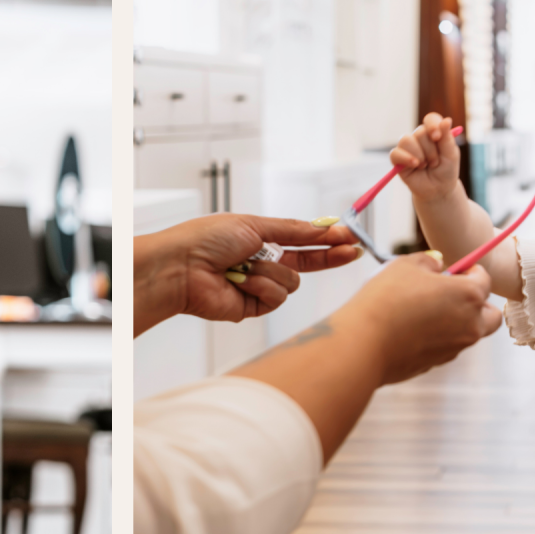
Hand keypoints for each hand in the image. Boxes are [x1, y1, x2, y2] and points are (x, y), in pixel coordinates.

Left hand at [135, 214, 363, 333]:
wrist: (182, 267)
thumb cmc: (207, 240)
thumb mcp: (255, 225)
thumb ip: (292, 231)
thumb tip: (321, 228)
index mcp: (260, 240)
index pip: (302, 242)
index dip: (326, 241)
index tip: (350, 238)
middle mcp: (261, 264)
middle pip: (306, 264)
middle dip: (328, 257)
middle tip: (352, 252)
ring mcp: (258, 288)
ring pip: (292, 282)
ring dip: (271, 271)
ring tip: (244, 267)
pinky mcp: (253, 308)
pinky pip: (276, 297)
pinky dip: (261, 287)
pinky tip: (240, 282)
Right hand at [348, 253, 503, 385]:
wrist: (363, 342)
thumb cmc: (386, 299)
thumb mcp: (406, 265)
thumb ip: (429, 262)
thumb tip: (437, 266)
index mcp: (470, 295)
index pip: (485, 279)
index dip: (470, 270)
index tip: (456, 269)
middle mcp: (470, 324)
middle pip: (490, 315)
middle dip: (478, 304)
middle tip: (453, 295)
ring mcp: (454, 349)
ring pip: (468, 334)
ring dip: (456, 322)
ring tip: (425, 312)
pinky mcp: (435, 364)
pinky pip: (444, 348)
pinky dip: (436, 339)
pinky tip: (411, 330)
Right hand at [390, 113, 463, 204]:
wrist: (438, 190)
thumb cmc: (446, 171)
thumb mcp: (451, 155)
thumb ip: (447, 138)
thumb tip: (446, 120)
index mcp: (434, 133)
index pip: (430, 119)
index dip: (432, 126)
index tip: (437, 137)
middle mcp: (419, 138)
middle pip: (419, 132)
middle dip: (430, 150)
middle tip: (435, 162)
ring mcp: (408, 148)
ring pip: (406, 140)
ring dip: (418, 154)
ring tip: (424, 165)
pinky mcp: (398, 160)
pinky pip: (395, 153)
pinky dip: (405, 158)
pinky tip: (415, 166)